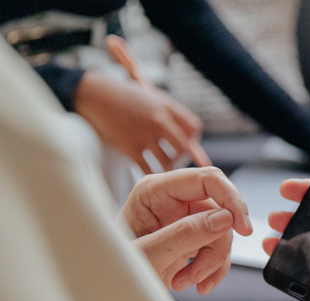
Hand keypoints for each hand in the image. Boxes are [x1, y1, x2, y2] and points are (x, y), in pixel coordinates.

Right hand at [73, 70, 203, 173]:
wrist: (95, 95)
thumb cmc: (125, 97)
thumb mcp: (151, 97)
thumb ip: (169, 114)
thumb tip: (189, 139)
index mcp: (166, 106)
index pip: (194, 127)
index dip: (193, 138)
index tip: (187, 142)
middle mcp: (158, 121)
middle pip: (184, 147)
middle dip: (183, 156)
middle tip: (176, 159)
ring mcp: (144, 135)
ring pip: (168, 162)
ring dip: (168, 168)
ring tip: (163, 166)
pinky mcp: (129, 148)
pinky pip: (148, 170)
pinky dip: (151, 174)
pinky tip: (150, 172)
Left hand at [120, 167, 251, 293]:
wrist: (110, 294)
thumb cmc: (115, 271)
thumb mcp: (149, 255)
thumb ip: (185, 234)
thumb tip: (225, 218)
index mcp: (154, 191)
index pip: (206, 179)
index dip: (231, 199)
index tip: (242, 228)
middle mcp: (172, 200)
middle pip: (219, 209)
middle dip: (217, 243)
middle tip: (202, 271)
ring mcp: (183, 219)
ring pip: (223, 233)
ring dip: (210, 263)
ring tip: (184, 282)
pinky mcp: (192, 239)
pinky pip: (219, 249)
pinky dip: (212, 270)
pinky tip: (194, 283)